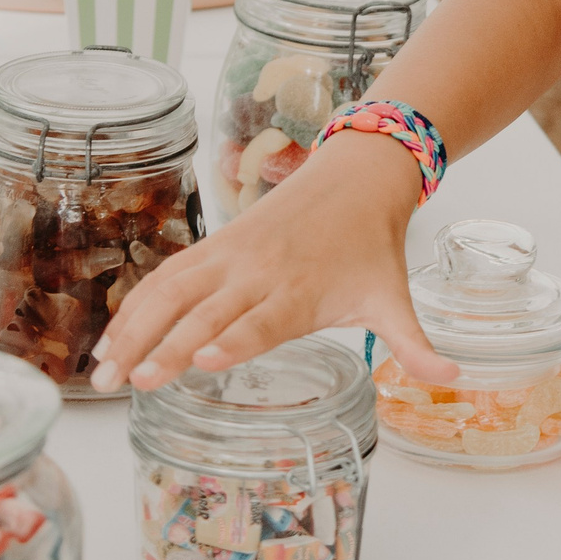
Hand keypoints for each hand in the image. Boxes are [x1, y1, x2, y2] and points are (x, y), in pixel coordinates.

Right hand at [89, 130, 455, 392]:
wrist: (355, 177)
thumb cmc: (370, 247)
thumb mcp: (395, 299)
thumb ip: (415, 346)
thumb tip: (456, 379)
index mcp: (301, 289)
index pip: (262, 322)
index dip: (231, 342)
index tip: (198, 363)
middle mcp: (259, 271)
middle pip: (205, 311)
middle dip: (167, 346)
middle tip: (135, 382)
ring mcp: (230, 256)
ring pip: (172, 291)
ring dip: (134, 329)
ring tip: (104, 373)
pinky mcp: (213, 246)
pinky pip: (166, 276)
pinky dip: (135, 305)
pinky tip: (111, 338)